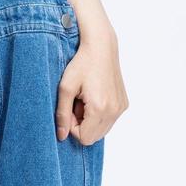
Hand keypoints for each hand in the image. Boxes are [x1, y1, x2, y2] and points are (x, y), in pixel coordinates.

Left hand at [55, 29, 127, 145]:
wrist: (101, 47)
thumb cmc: (81, 64)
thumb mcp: (65, 88)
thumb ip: (62, 114)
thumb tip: (61, 137)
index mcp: (100, 108)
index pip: (84, 138)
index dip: (72, 127)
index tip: (70, 108)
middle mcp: (114, 111)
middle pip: (94, 137)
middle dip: (81, 125)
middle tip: (77, 104)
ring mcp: (121, 108)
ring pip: (102, 130)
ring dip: (90, 120)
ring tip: (85, 99)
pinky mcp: (124, 104)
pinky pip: (109, 120)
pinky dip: (99, 114)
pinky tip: (94, 96)